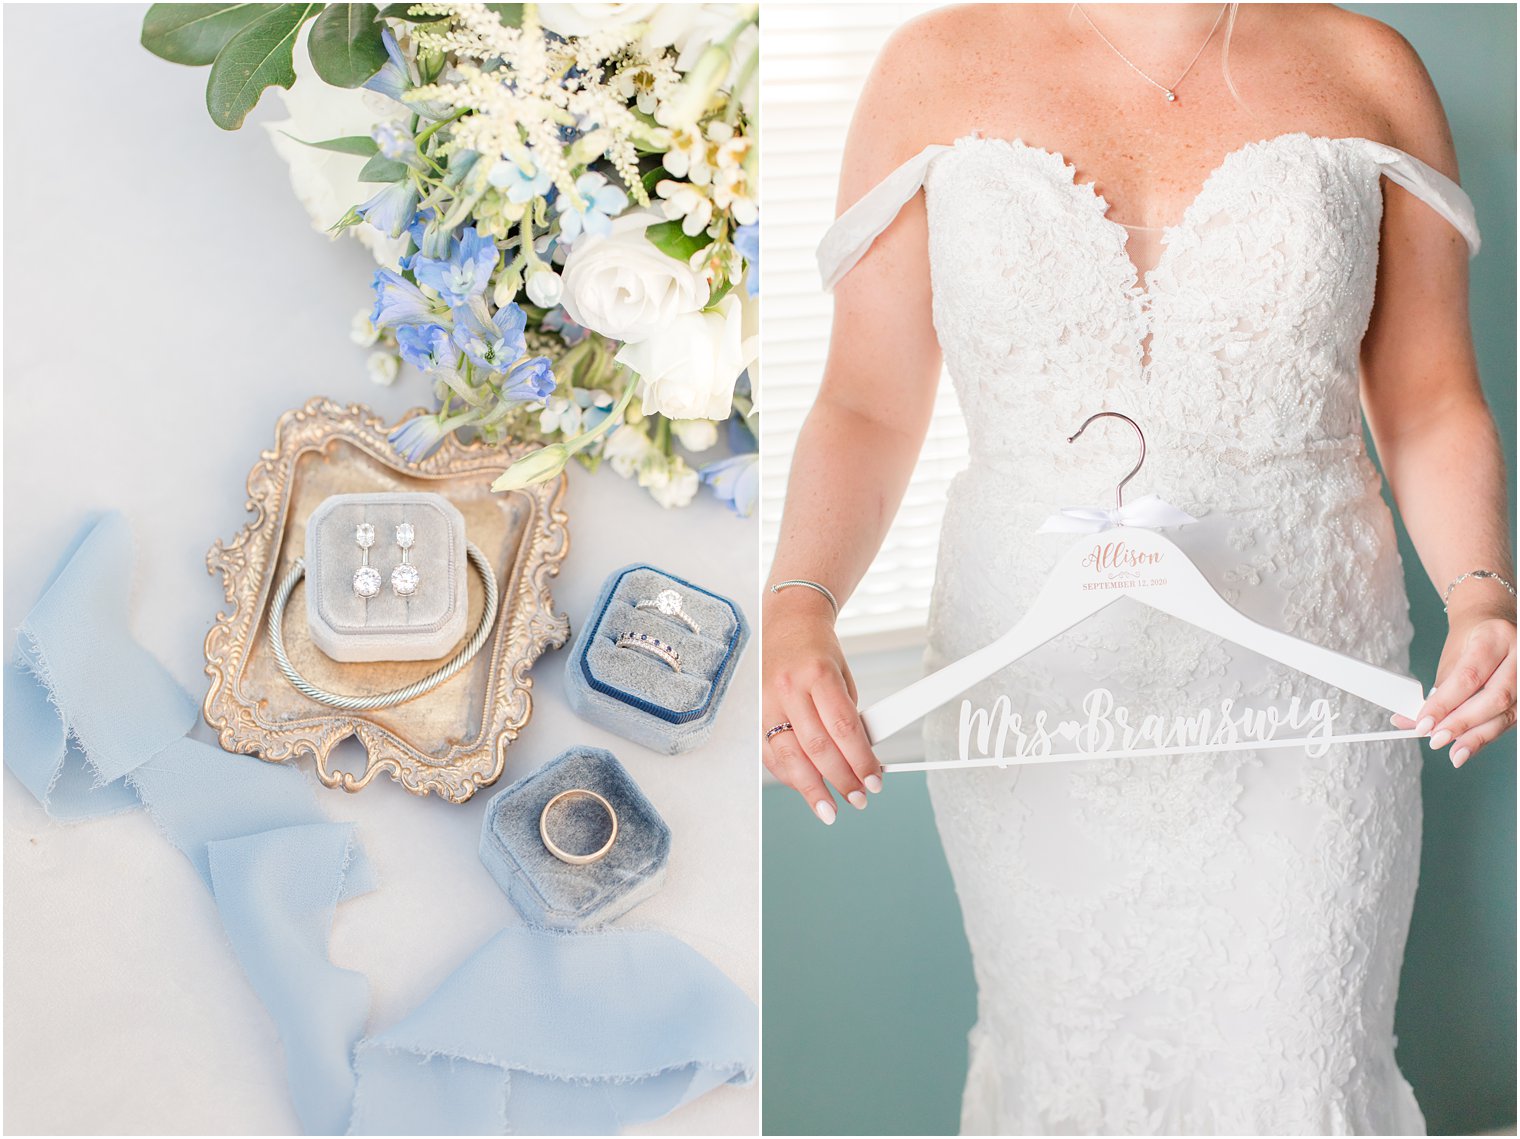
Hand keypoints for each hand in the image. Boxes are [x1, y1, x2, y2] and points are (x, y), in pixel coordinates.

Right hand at [762, 591, 882, 824]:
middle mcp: (788, 689)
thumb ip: (848, 716)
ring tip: (829, 809)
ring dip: (811, 790)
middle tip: (858, 798)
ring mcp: (766, 702)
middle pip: (816, 748)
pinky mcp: (754, 714)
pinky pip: (770, 753)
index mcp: (817, 674)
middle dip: (840, 780)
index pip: (843, 728)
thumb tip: (859, 759)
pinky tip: (805, 788)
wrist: (786, 622)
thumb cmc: (818, 649)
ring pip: (789, 757)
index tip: (875, 781)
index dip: (861, 760)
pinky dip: (788, 776)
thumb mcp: (843, 676)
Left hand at [1392, 604, 1516, 767]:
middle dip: (1462, 723)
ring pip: (1507, 713)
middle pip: (1494, 697)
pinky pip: (1511, 720)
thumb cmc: (1472, 640)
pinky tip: (1469, 746)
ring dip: (1477, 736)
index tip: (1423, 723)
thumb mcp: (1452, 657)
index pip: (1468, 676)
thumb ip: (1438, 691)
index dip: (1444, 704)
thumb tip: (1413, 721)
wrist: (1496, 624)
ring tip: (1454, 752)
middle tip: (1436, 739)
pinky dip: (1487, 735)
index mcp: (1495, 637)